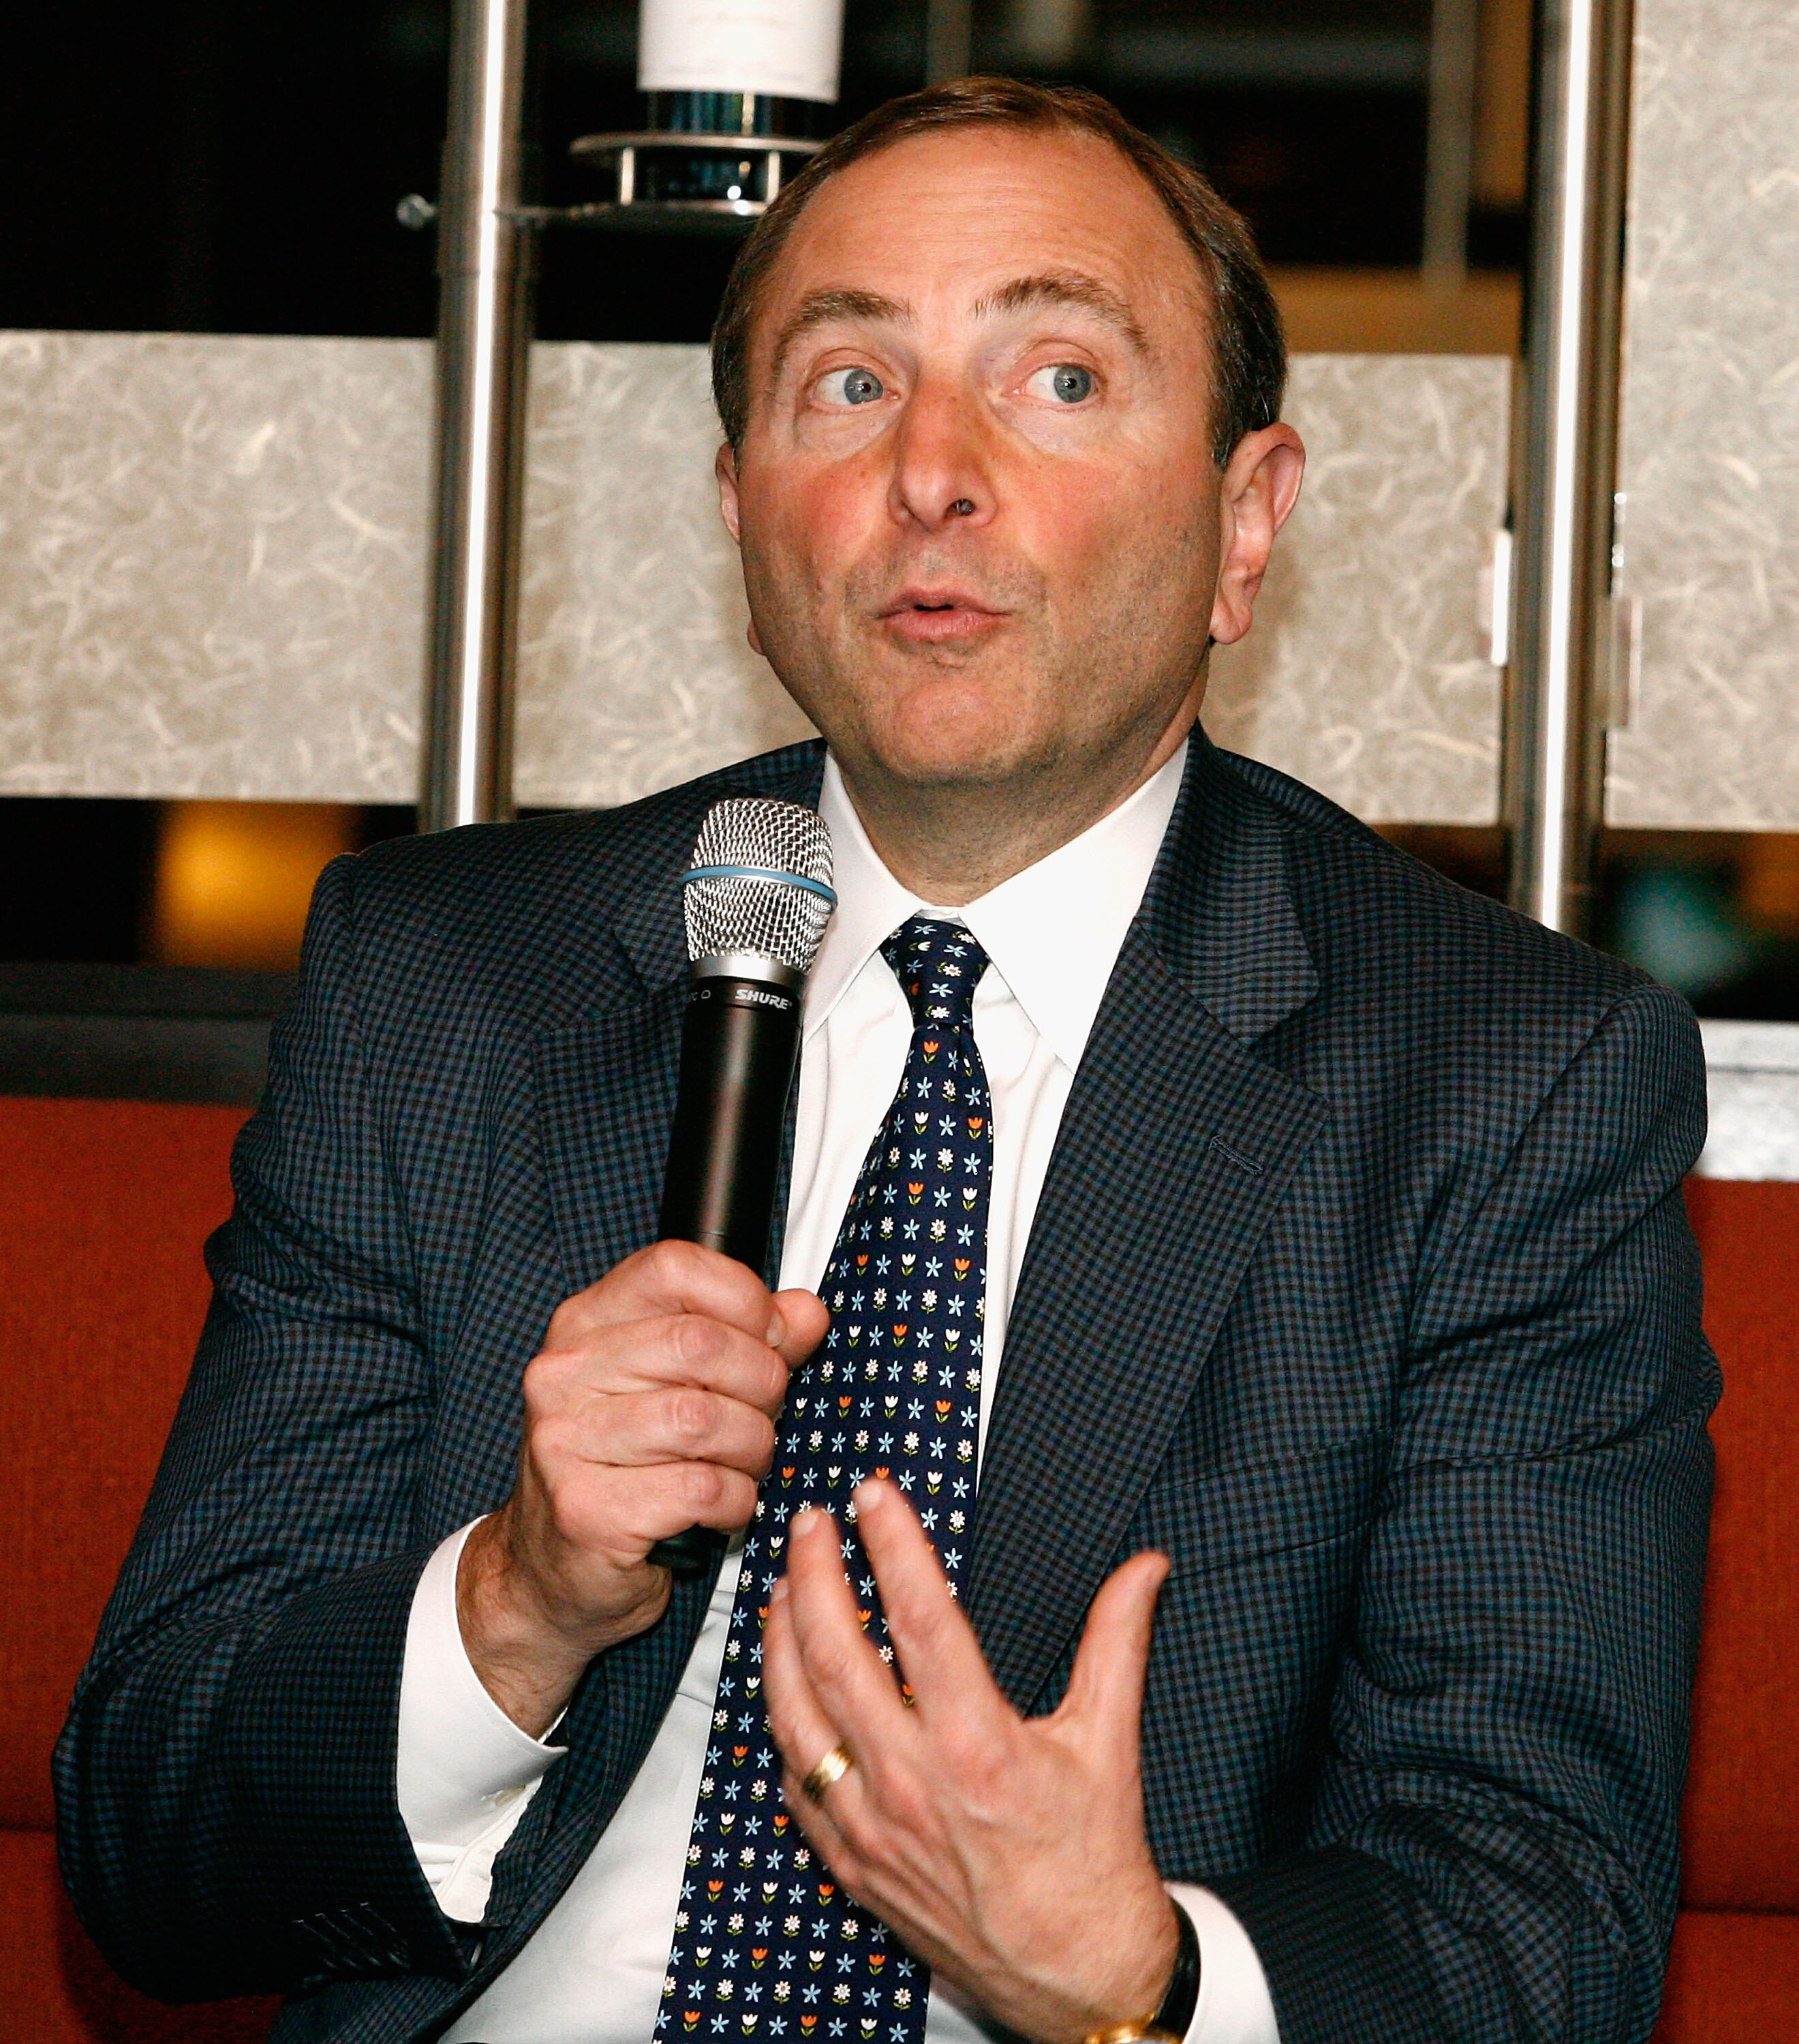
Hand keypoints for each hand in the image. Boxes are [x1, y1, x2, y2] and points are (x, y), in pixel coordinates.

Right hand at [459, 1241, 827, 1735]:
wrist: (552, 1569)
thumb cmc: (626, 1466)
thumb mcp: (680, 1385)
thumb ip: (749, 1340)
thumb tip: (807, 1312)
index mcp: (585, 1324)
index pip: (674, 1267)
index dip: (743, 1298)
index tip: (768, 1336)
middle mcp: (563, 1373)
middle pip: (701, 1343)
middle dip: (762, 1382)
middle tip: (765, 1413)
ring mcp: (566, 1442)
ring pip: (706, 1419)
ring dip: (752, 1447)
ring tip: (745, 1462)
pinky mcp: (586, 1509)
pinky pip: (700, 1487)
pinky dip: (735, 1500)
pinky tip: (722, 1506)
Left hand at [762, 1478, 1178, 2042]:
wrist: (1079, 1978)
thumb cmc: (1094, 1860)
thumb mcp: (1110, 1742)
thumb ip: (1117, 1642)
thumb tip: (1145, 1568)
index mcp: (979, 1745)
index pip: (919, 1617)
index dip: (893, 1544)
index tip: (875, 1495)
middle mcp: (914, 1782)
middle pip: (838, 1655)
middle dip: (816, 1574)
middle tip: (812, 1522)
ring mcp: (873, 1826)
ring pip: (797, 1714)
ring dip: (780, 1641)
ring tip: (782, 1585)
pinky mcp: (852, 1863)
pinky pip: (795, 1782)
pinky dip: (781, 1723)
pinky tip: (782, 1684)